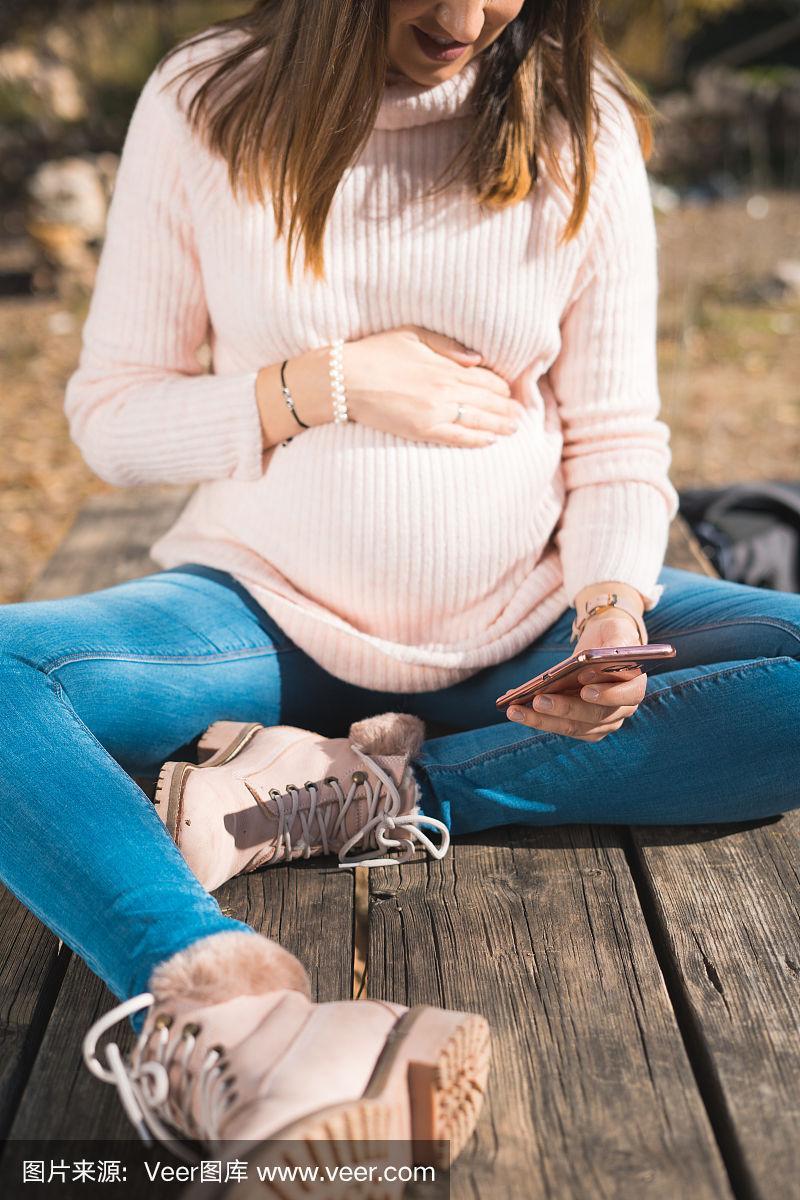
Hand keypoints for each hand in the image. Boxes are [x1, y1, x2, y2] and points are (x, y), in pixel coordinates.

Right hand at [343, 324, 523, 446]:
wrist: (345, 378)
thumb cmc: (375, 353)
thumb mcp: (412, 335)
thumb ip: (447, 345)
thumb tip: (478, 359)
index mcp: (445, 365)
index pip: (486, 378)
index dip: (502, 387)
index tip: (510, 392)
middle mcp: (446, 389)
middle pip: (489, 401)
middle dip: (508, 409)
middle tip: (521, 416)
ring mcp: (436, 412)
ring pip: (479, 421)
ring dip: (500, 426)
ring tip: (513, 430)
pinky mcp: (423, 430)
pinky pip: (458, 437)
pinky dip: (478, 439)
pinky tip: (490, 441)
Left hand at [506, 610, 647, 741]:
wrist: (601, 646)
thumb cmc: (610, 637)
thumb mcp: (617, 630)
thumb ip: (615, 642)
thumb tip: (593, 659)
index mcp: (635, 686)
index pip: (629, 696)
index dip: (608, 695)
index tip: (586, 690)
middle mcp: (621, 710)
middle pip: (594, 715)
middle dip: (564, 708)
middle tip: (537, 700)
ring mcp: (601, 722)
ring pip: (572, 727)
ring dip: (542, 721)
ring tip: (515, 709)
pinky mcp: (581, 726)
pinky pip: (558, 726)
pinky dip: (535, 720)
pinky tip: (513, 707)